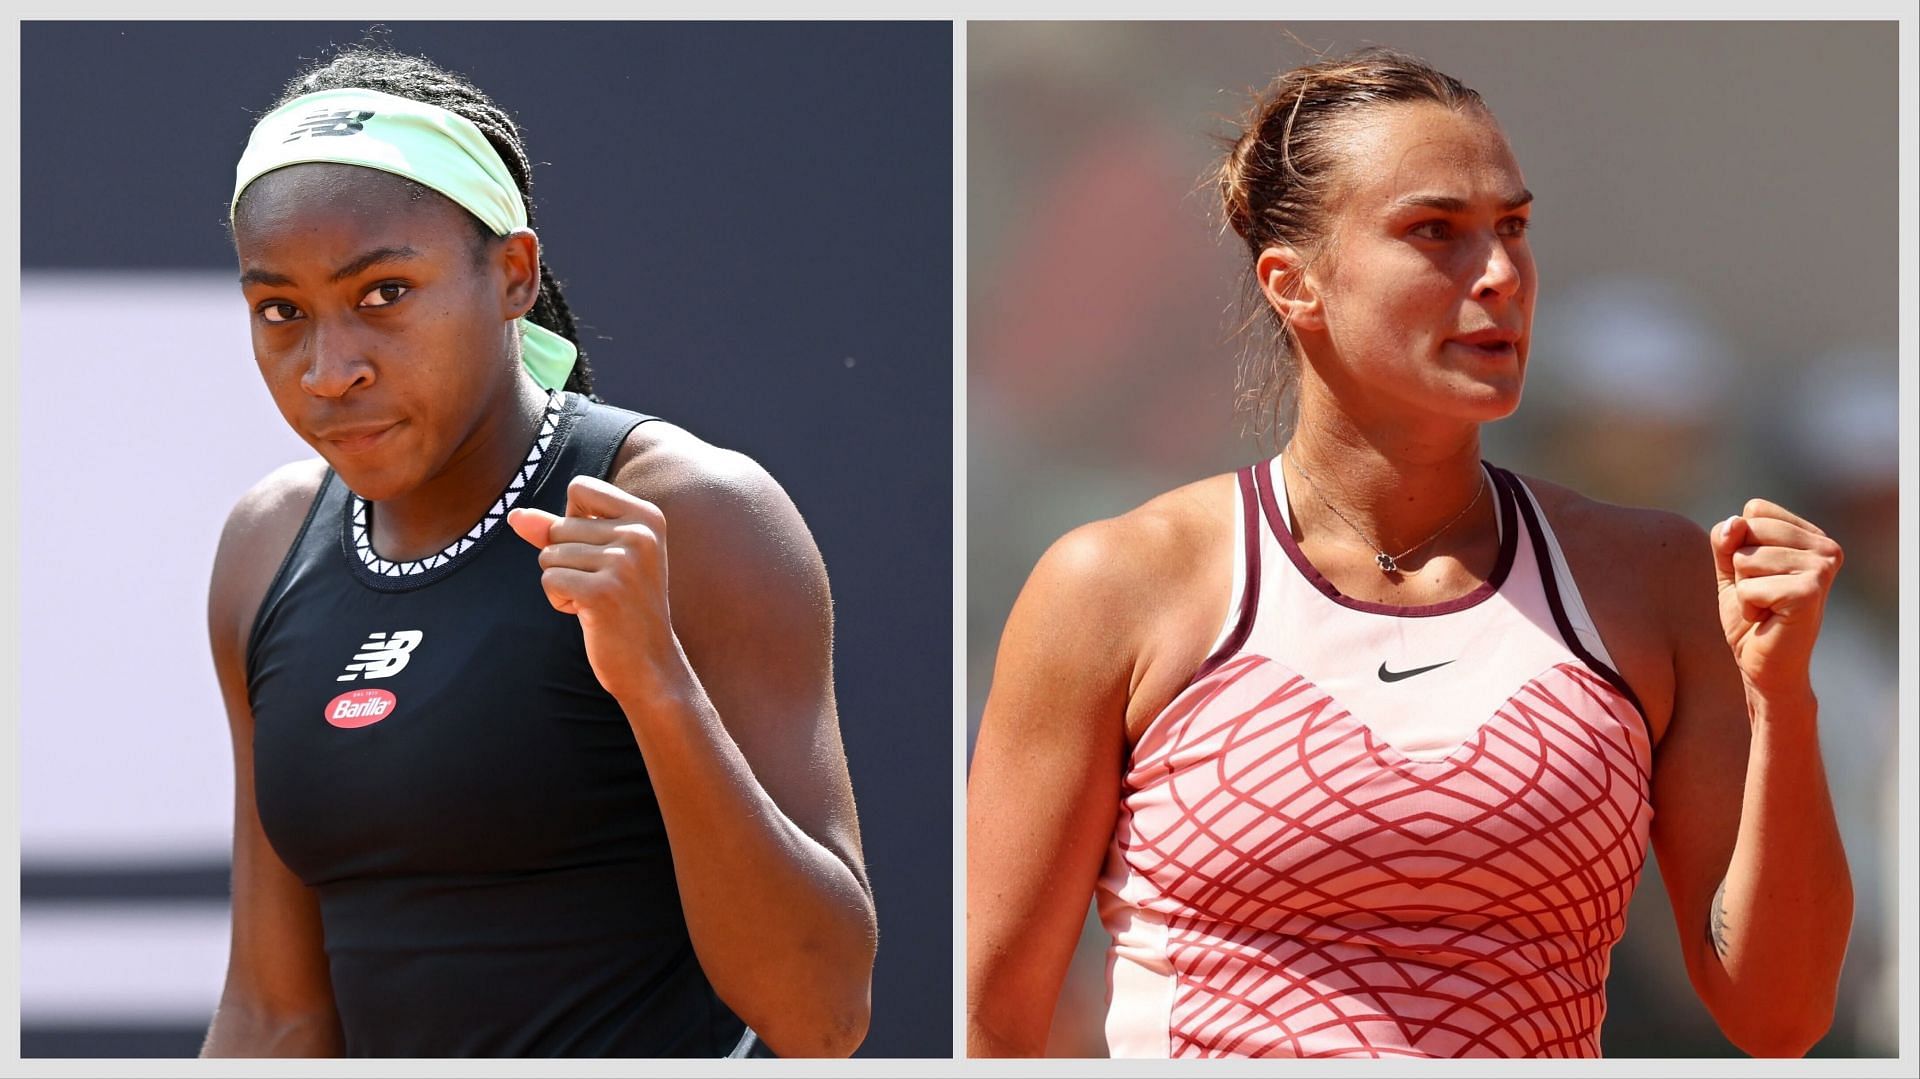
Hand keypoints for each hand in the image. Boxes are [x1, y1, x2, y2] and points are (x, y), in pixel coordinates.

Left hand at [506, 474, 688, 707]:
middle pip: (560, 526)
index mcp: (647, 516)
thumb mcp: (599, 557)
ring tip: (596, 600)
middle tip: (601, 585)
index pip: (580, 488)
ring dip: (562, 582)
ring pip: (550, 554)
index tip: (597, 549)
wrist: (650, 662)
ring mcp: (623, 563)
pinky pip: (549, 579)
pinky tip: (587, 613)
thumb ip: (557, 530)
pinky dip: (559, 599)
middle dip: (566, 559)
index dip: (571, 518)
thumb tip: (515, 515)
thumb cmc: (622, 605)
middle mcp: (639, 534)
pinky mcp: (602, 592)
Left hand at [1710, 498, 1842, 699]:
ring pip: (1745, 558)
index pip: (1755, 510)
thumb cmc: (1751, 616)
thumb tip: (1735, 523)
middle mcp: (1826, 547)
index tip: (1760, 573)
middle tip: (1762, 594)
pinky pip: (1748, 586)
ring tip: (1766, 607)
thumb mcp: (1731, 568)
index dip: (1740, 543)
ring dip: (1743, 588)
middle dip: (1740, 566)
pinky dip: (1747, 605)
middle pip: (1748, 529)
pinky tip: (1767, 618)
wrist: (1765, 666)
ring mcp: (1821, 568)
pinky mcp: (1809, 592)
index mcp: (1812, 536)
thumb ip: (1727, 540)